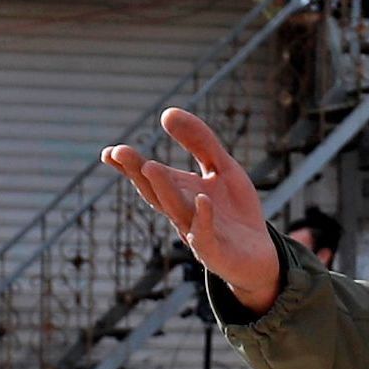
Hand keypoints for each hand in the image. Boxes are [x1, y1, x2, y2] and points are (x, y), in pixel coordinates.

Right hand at [104, 108, 281, 311]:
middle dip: (137, 172)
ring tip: (150, 166)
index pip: (149, 177)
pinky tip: (202, 198)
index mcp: (179, 193)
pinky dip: (203, 218)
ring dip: (163, 189)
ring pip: (176, 210)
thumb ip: (199, 140)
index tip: (109, 152)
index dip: (128, 165)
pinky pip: (206, 236)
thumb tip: (166, 112)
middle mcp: (182, 213)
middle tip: (119, 153)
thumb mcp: (221, 167)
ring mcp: (197, 234)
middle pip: (156, 191)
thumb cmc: (236, 212)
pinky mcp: (216, 252)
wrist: (259, 256)